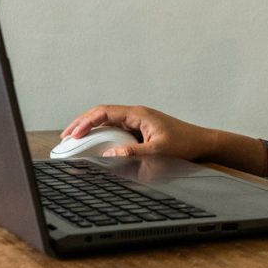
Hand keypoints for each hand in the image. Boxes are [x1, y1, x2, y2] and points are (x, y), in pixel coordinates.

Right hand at [60, 105, 213, 159]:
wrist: (202, 142)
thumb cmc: (184, 143)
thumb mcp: (158, 151)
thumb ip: (133, 152)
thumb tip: (108, 154)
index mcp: (138, 114)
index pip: (105, 112)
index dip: (86, 122)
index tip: (72, 135)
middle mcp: (136, 115)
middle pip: (102, 114)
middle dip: (82, 124)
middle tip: (65, 138)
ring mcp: (137, 122)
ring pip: (108, 121)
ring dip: (90, 129)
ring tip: (74, 141)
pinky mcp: (140, 130)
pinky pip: (116, 129)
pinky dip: (102, 135)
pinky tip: (94, 144)